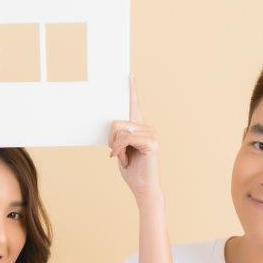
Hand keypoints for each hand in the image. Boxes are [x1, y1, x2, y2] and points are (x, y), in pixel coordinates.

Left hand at [108, 73, 161, 202]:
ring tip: (123, 159)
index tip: (129, 74)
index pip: (134, 105)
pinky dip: (120, 151)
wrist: (143, 188)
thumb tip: (112, 126)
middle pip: (116, 123)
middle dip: (111, 140)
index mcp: (141, 127)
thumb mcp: (121, 149)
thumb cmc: (132, 170)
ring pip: (119, 131)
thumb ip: (119, 136)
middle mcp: (148, 127)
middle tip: (116, 154)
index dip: (131, 89)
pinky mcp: (152, 142)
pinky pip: (125, 139)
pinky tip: (126, 160)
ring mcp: (152, 134)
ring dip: (115, 148)